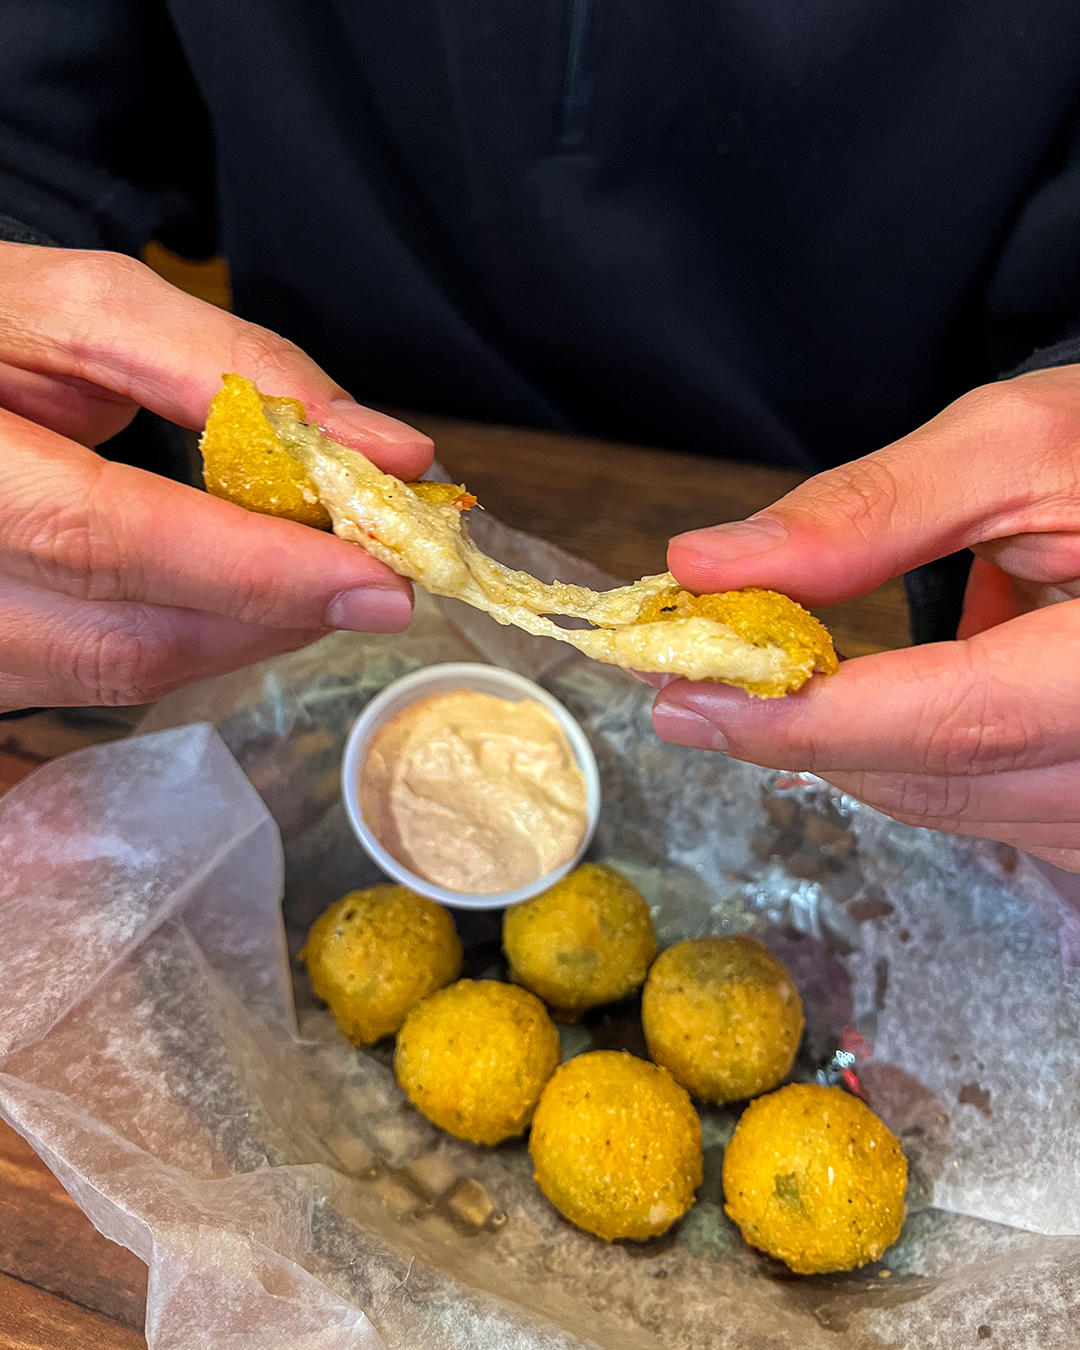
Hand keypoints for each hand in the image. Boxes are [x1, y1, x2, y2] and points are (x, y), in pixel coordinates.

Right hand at [0, 243, 432, 708]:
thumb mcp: (80, 309)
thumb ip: (230, 369)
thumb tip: (382, 449)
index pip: (102, 539)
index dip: (252, 569)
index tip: (379, 581)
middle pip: (125, 639)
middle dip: (276, 613)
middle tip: (375, 575)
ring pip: (119, 676)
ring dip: (246, 631)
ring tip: (315, 571)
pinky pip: (99, 679)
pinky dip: (193, 639)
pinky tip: (236, 591)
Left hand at [652, 366, 1079, 871]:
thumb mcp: (1016, 447)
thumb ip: (865, 513)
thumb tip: (710, 567)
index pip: (957, 723)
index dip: (806, 719)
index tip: (683, 695)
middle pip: (935, 779)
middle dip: (796, 730)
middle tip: (691, 675)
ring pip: (944, 803)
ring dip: (840, 742)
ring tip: (766, 671)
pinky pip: (978, 806)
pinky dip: (901, 751)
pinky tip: (872, 692)